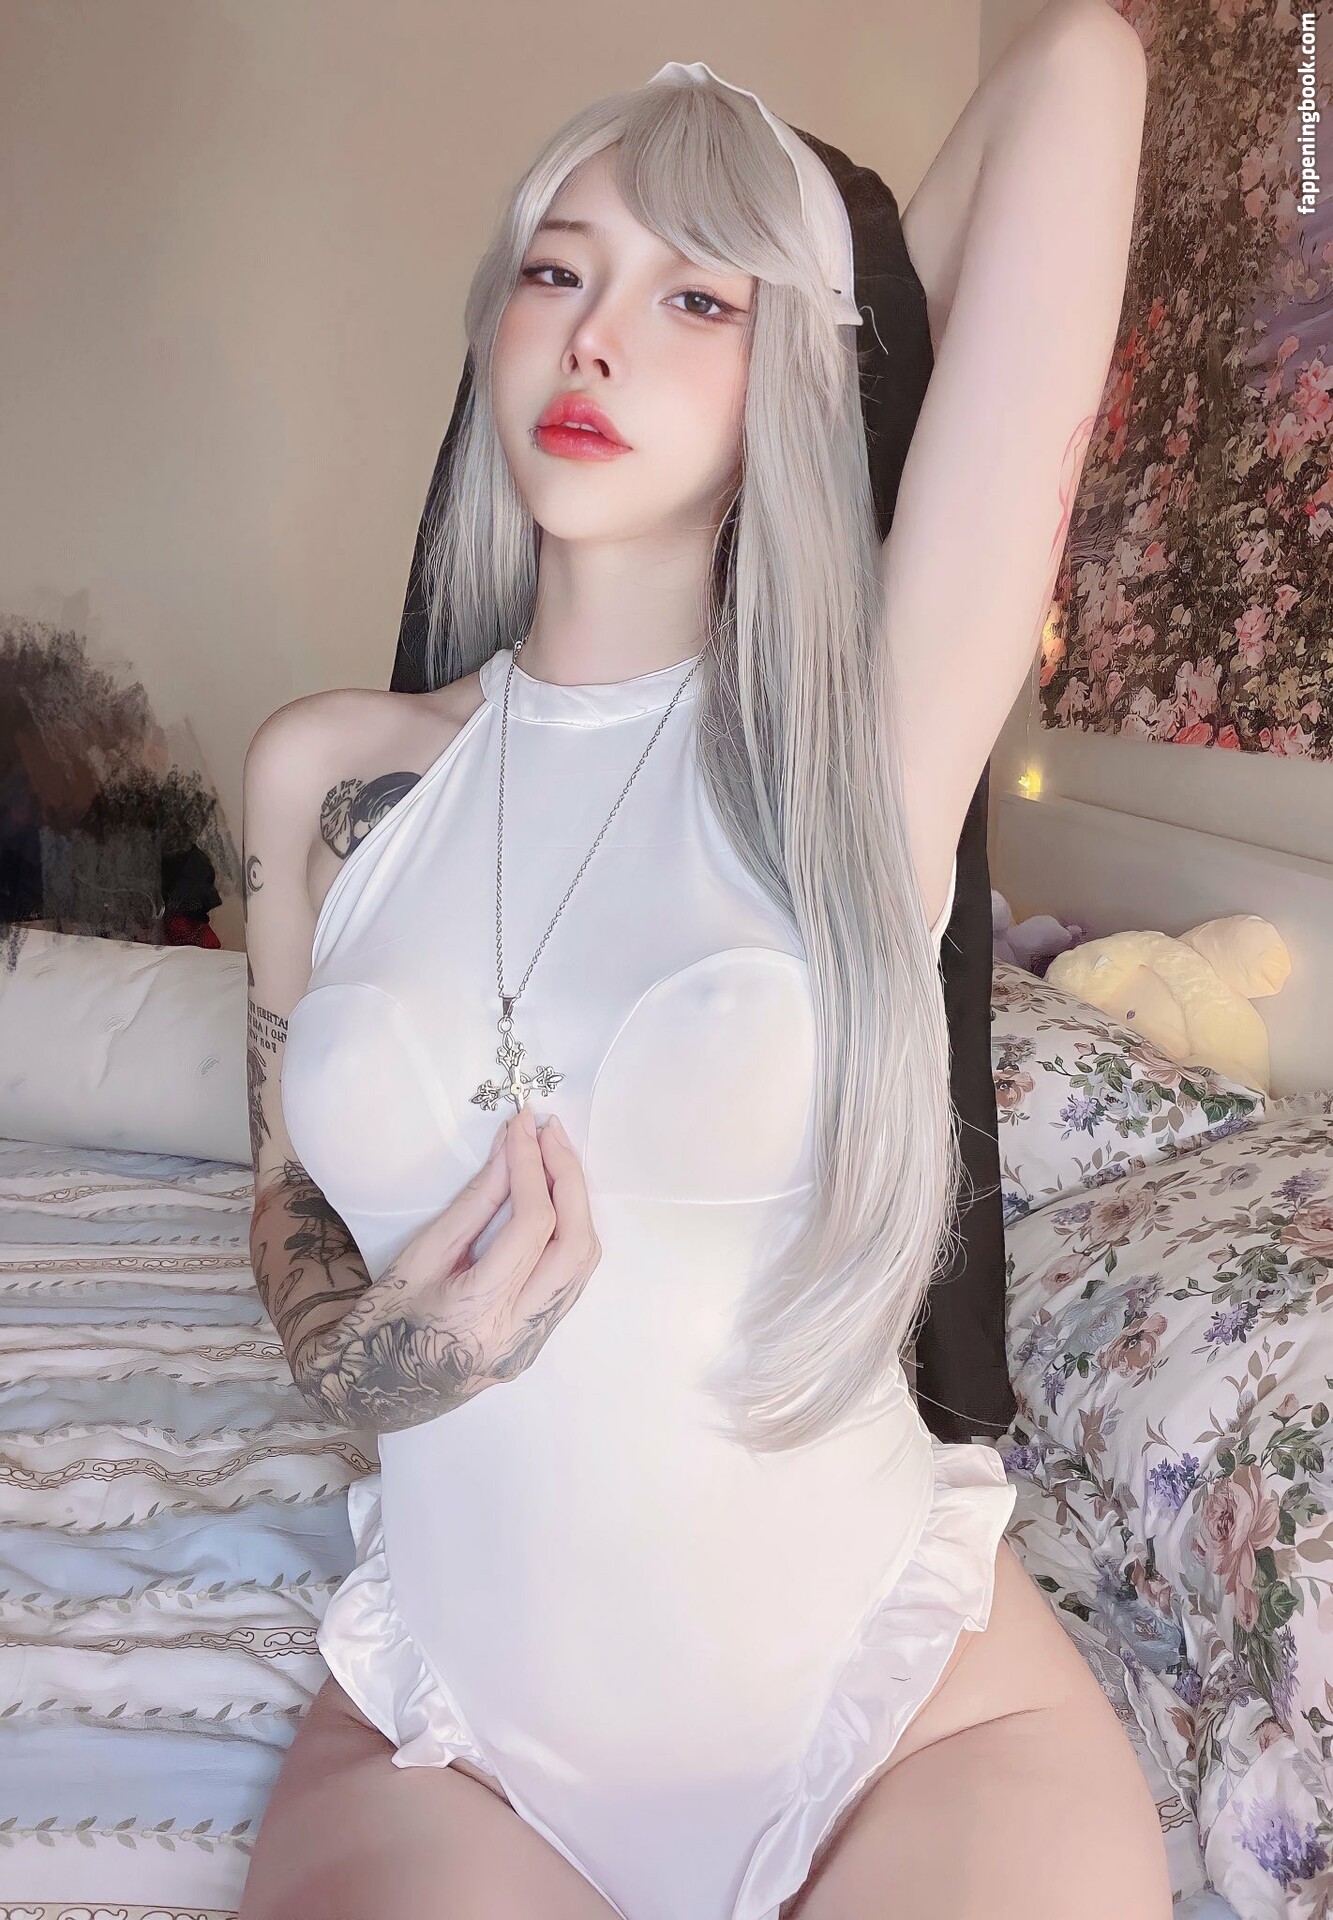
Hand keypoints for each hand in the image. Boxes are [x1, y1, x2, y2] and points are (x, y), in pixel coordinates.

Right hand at [297, 1106, 600, 1430]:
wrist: (371, 1387)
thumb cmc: (382, 1319)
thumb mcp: (421, 1253)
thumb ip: (475, 1202)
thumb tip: (511, 1148)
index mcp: (477, 1314)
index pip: (531, 1227)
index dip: (532, 1168)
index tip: (523, 1125)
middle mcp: (516, 1335)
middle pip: (574, 1245)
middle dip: (568, 1179)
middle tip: (549, 1132)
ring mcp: (532, 1345)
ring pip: (582, 1264)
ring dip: (576, 1203)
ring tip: (553, 1157)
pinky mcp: (536, 1344)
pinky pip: (570, 1281)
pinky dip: (570, 1232)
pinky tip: (553, 1200)